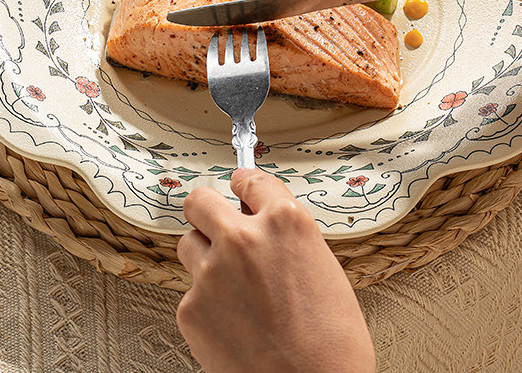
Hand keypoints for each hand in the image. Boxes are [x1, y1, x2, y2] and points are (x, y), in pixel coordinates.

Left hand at [176, 168, 375, 372]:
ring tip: (229, 282)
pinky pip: (190, 290)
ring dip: (205, 254)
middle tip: (216, 222)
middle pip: (201, 200)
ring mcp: (213, 272)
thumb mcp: (322, 266)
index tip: (239, 186)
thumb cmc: (332, 342)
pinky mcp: (192, 308)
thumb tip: (263, 227)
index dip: (243, 184)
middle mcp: (244, 238)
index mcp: (286, 221)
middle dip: (208, 210)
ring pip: (189, 243)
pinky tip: (232, 320)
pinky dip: (205, 301)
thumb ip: (285, 237)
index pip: (250, 179)